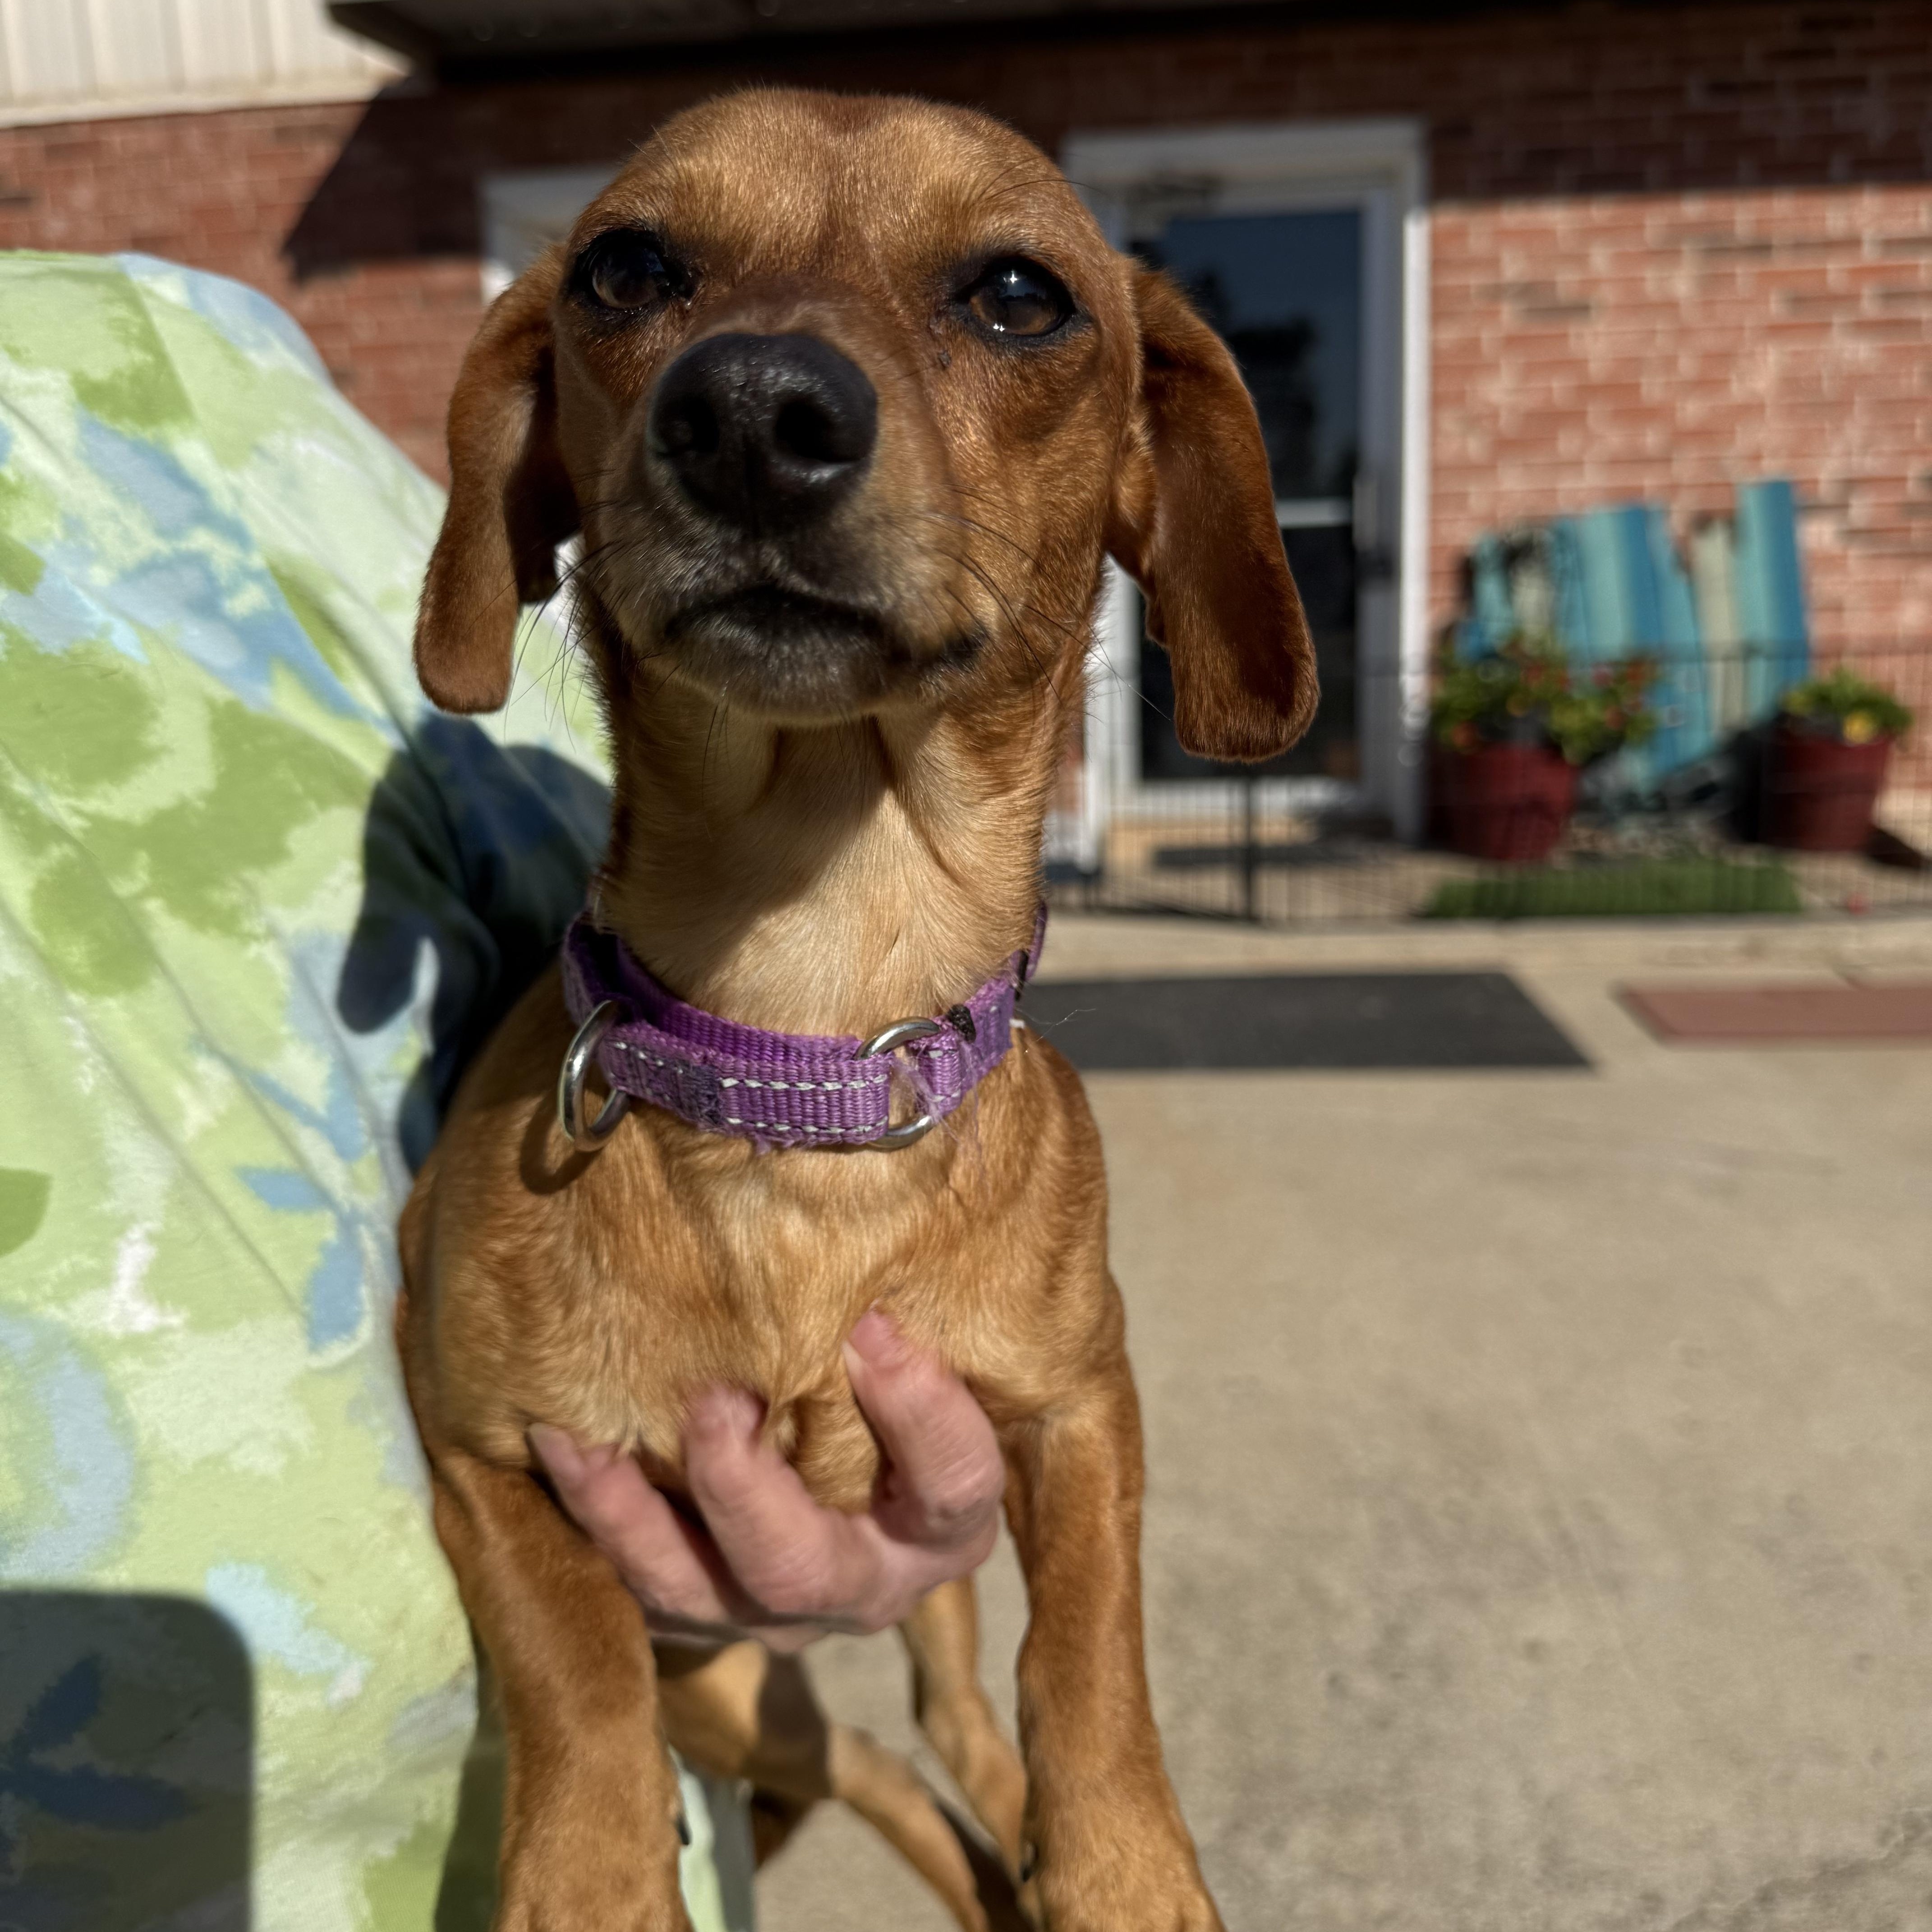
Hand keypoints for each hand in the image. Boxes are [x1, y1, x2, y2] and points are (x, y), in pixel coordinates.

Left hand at [528, 1310, 1002, 1651]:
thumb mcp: (931, 1360)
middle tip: (713, 1396)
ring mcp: (776, 1615)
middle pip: (808, 1568)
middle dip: (747, 1486)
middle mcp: (867, 1584)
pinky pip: (634, 1581)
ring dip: (642, 1513)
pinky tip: (557, 1434)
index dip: (916, 1407)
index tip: (865, 1317)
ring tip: (596, 1428)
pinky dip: (592, 1510)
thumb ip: (918, 1310)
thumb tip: (931, 1163)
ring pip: (700, 1593)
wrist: (857, 1481)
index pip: (952, 1482)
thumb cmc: (895, 1379)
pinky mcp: (701, 1617)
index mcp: (945, 1526)